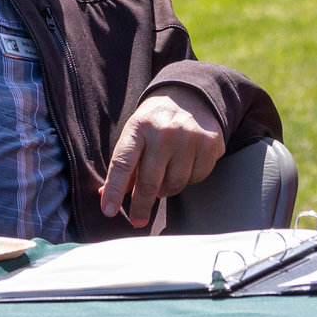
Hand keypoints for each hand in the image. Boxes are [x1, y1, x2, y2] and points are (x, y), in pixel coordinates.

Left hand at [99, 90, 225, 227]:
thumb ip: (123, 165)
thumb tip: (106, 197)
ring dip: (166, 189)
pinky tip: (184, 166)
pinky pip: (196, 178)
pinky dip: (188, 179)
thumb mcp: (134, 134)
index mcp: (138, 128)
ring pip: (174, 184)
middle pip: (150, 181)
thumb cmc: (155, 122)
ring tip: (164, 177)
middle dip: (141, 205)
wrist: (189, 96)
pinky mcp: (209, 143)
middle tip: (138, 220)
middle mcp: (164, 132)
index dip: (114, 190)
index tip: (109, 211)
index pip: (122, 163)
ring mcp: (189, 137)